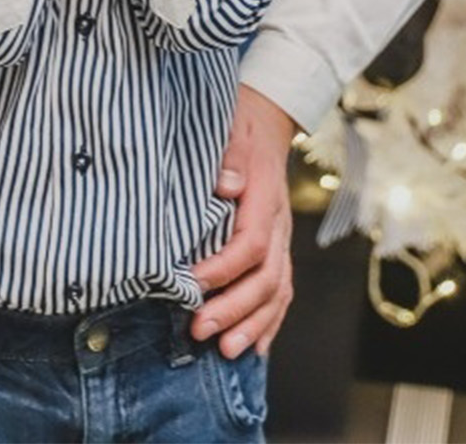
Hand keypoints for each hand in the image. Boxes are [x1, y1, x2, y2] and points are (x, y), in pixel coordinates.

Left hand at [191, 84, 295, 356]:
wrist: (265, 121)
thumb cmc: (238, 125)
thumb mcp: (231, 128)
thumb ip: (230, 155)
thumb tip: (227, 184)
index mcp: (265, 199)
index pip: (251, 244)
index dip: (222, 268)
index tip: (190, 283)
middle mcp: (279, 225)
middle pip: (265, 278)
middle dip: (233, 309)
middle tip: (198, 330)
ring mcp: (282, 239)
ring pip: (276, 292)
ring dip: (251, 324)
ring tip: (225, 350)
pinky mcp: (278, 248)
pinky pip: (281, 291)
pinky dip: (269, 322)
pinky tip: (254, 347)